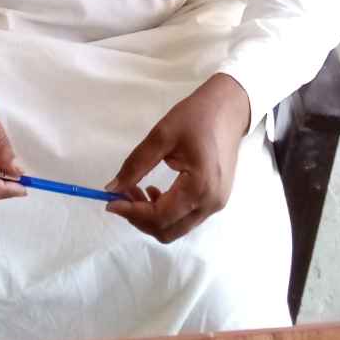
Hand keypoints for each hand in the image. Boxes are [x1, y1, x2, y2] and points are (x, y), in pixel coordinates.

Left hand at [105, 74, 250, 243]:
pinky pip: (185, 218)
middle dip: (139, 218)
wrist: (230, 108)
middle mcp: (210, 204)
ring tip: (136, 191)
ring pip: (175, 228)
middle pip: (167, 231)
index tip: (109, 200)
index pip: (159, 216)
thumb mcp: (162, 135)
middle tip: (122, 195)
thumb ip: (136, 164)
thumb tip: (112, 188)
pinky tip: (155, 191)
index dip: (131, 212)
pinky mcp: (215, 200)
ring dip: (151, 216)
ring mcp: (215, 205)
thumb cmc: (197, 117)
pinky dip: (165, 212)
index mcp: (199, 187)